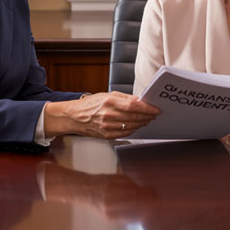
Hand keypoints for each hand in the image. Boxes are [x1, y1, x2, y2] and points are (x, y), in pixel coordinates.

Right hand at [44, 92, 159, 138]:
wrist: (74, 117)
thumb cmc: (91, 104)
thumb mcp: (108, 95)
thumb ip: (125, 98)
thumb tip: (141, 100)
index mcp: (109, 101)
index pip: (134, 105)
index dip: (147, 108)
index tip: (155, 109)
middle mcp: (109, 114)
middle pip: (134, 117)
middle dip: (147, 116)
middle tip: (154, 114)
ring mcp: (107, 126)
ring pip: (131, 126)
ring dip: (142, 123)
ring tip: (147, 119)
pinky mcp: (107, 135)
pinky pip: (125, 133)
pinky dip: (133, 129)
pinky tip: (137, 126)